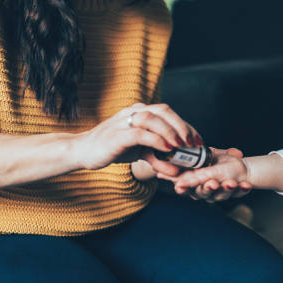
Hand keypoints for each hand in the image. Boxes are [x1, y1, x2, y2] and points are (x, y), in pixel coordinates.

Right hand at [74, 103, 201, 176]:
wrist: (83, 151)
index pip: (168, 113)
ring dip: (171, 132)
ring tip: (182, 146)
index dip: (185, 125)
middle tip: (194, 143)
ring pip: (153, 118)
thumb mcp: (140, 154)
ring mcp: (124, 121)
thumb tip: (177, 171)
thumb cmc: (113, 149)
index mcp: (140, 112)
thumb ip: (158, 159)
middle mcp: (133, 112)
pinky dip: (157, 140)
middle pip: (164, 111)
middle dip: (182, 126)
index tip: (198, 140)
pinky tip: (167, 149)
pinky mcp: (116, 135)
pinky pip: (140, 133)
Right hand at [173, 148, 251, 201]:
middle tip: (211, 183)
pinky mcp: (236, 192)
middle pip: (204, 193)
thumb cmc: (215, 161)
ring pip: (222, 195)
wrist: (238, 164)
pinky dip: (244, 189)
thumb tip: (160, 172)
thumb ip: (187, 161)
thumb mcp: (202, 156)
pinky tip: (247, 185)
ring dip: (227, 189)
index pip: (186, 188)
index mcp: (195, 183)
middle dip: (208, 188)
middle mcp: (206, 191)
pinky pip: (240, 193)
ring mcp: (221, 193)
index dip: (184, 188)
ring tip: (231, 182)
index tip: (180, 187)